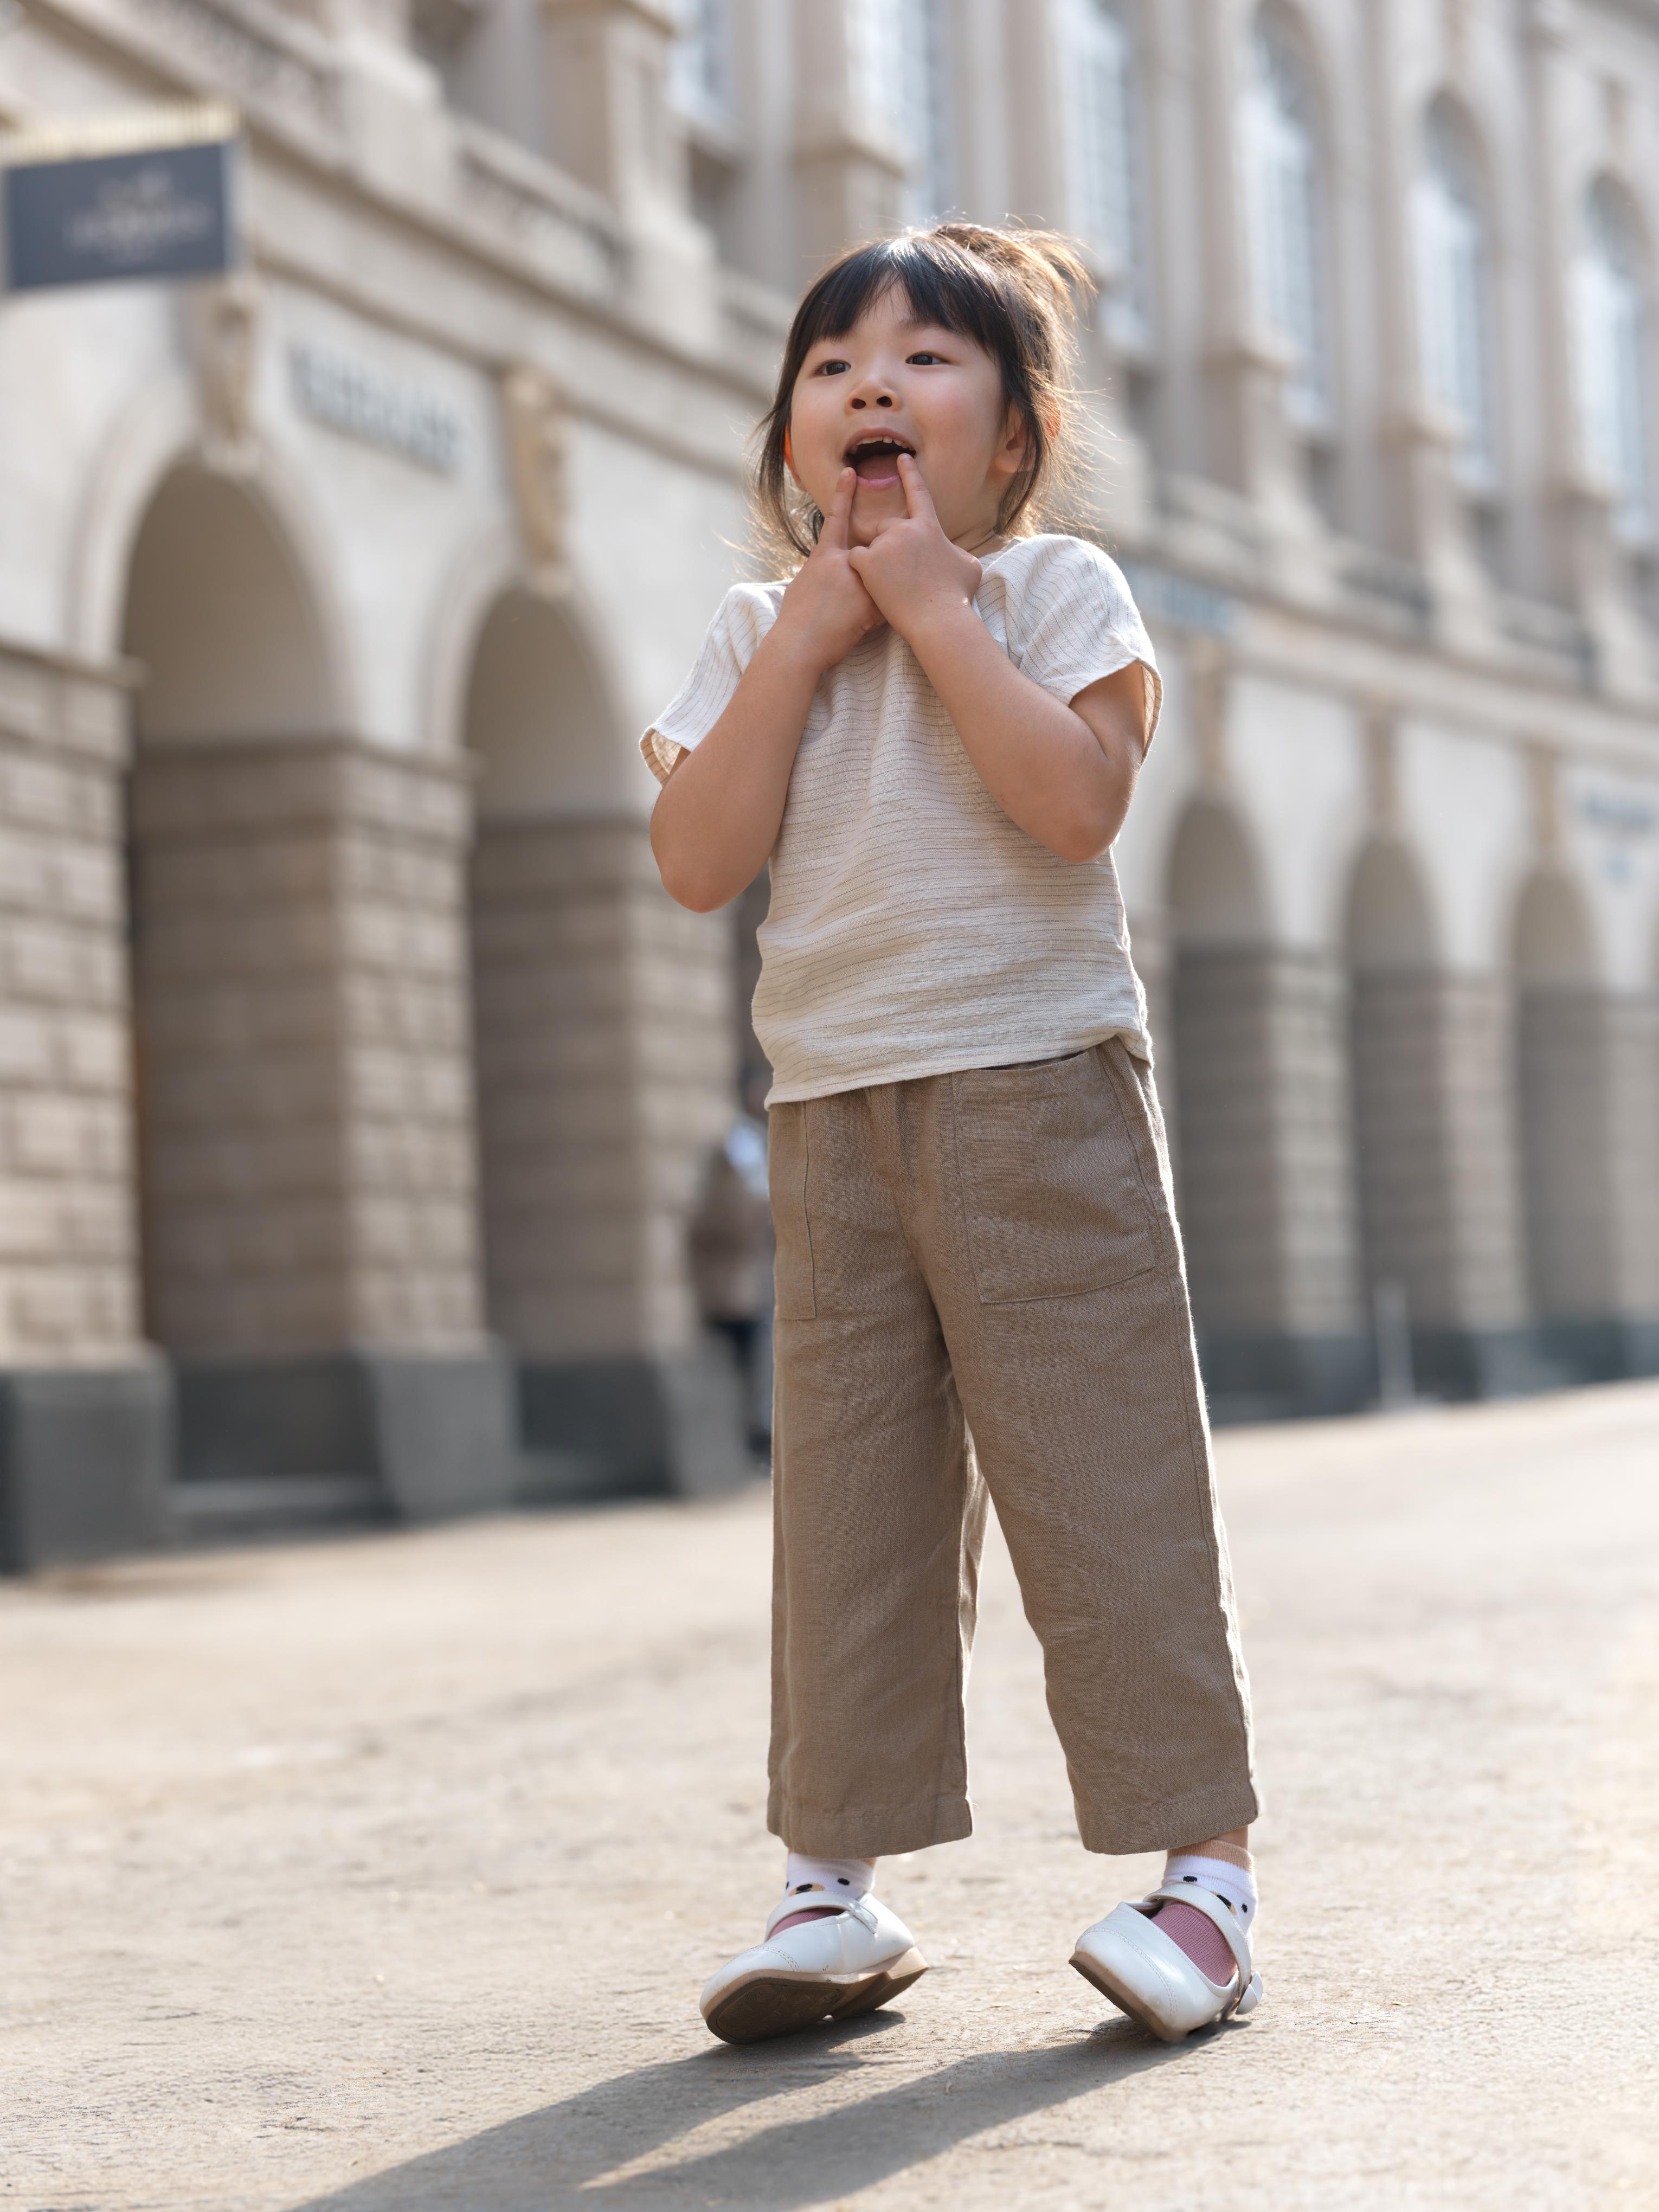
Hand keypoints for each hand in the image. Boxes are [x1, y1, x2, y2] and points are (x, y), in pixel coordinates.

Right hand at [770, 468, 884, 675]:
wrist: (798, 644)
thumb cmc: (796, 619)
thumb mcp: (803, 584)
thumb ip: (822, 570)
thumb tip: (830, 568)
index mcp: (823, 556)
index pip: (835, 518)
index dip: (843, 493)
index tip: (851, 471)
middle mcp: (843, 563)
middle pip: (870, 555)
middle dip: (872, 572)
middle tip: (849, 597)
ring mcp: (859, 581)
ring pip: (882, 581)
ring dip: (878, 596)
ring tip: (854, 617)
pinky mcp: (872, 602)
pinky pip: (888, 603)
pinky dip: (880, 615)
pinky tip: (861, 627)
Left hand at [846, 455, 983, 646]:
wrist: (938, 620)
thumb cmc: (957, 597)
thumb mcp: (969, 566)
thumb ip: (955, 552)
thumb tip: (953, 552)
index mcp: (929, 526)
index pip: (918, 493)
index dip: (909, 474)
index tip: (901, 459)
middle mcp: (905, 528)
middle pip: (887, 526)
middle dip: (890, 543)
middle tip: (901, 573)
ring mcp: (884, 543)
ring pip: (872, 544)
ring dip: (877, 561)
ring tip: (893, 585)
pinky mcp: (867, 561)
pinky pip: (856, 558)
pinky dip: (862, 571)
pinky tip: (876, 585)